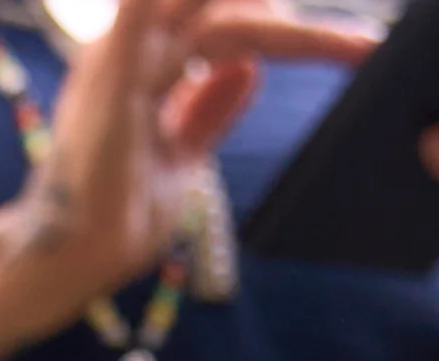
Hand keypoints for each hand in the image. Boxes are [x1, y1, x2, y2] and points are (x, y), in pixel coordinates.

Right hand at [21, 0, 369, 310]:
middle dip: (295, 25)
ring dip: (264, 11)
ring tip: (334, 34)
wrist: (73, 257)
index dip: (294, 29)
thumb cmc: (114, 216)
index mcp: (148, 63)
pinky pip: (142, 8)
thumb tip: (247, 70)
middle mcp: (132, 47)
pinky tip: (260, 8)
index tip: (359, 47)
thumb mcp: (181, 158)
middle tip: (364, 44)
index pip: (231, 21)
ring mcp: (123, 54)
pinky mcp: (115, 70)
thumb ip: (207, 112)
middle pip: (226, 3)